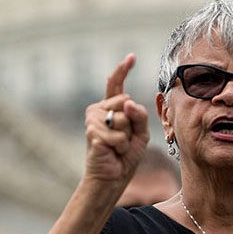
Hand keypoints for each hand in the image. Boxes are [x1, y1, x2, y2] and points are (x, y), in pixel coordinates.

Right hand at [84, 53, 149, 183]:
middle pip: (126, 101)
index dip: (123, 69)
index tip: (131, 56)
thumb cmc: (126, 154)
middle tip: (125, 138)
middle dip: (133, 122)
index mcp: (111, 107)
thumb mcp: (141, 132)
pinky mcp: (92, 132)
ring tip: (118, 146)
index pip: (117, 85)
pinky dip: (121, 146)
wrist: (112, 177)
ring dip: (127, 137)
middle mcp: (98, 109)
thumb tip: (128, 102)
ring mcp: (93, 120)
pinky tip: (112, 151)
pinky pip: (119, 134)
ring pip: (123, 118)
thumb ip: (140, 115)